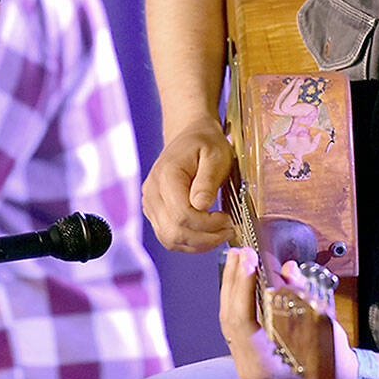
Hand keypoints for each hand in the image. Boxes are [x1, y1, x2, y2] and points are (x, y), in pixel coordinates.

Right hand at [141, 116, 235, 251]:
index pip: (182, 215)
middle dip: (204, 238)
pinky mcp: (154, 212)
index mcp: (166, 176)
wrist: (189, 134)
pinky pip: (169, 237)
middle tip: (228, 230)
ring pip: (169, 239)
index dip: (207, 224)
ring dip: (198, 244)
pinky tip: (207, 232)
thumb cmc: (205, 143)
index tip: (227, 218)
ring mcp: (150, 204)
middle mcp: (152, 192)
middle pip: (173, 232)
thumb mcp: (216, 155)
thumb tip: (202, 206)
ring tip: (220, 232)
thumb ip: (208, 180)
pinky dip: (190, 241)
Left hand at [219, 248, 357, 378]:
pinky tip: (239, 276)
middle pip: (230, 317)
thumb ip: (302, 297)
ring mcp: (244, 360)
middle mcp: (248, 366)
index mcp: (264, 366)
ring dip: (232, 285)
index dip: (243, 287)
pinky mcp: (246, 350)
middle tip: (242, 253)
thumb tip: (288, 270)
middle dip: (234, 281)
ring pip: (228, 318)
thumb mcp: (322, 327)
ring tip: (237, 258)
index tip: (249, 261)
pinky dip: (236, 297)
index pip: (243, 321)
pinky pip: (236, 320)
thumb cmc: (331, 362)